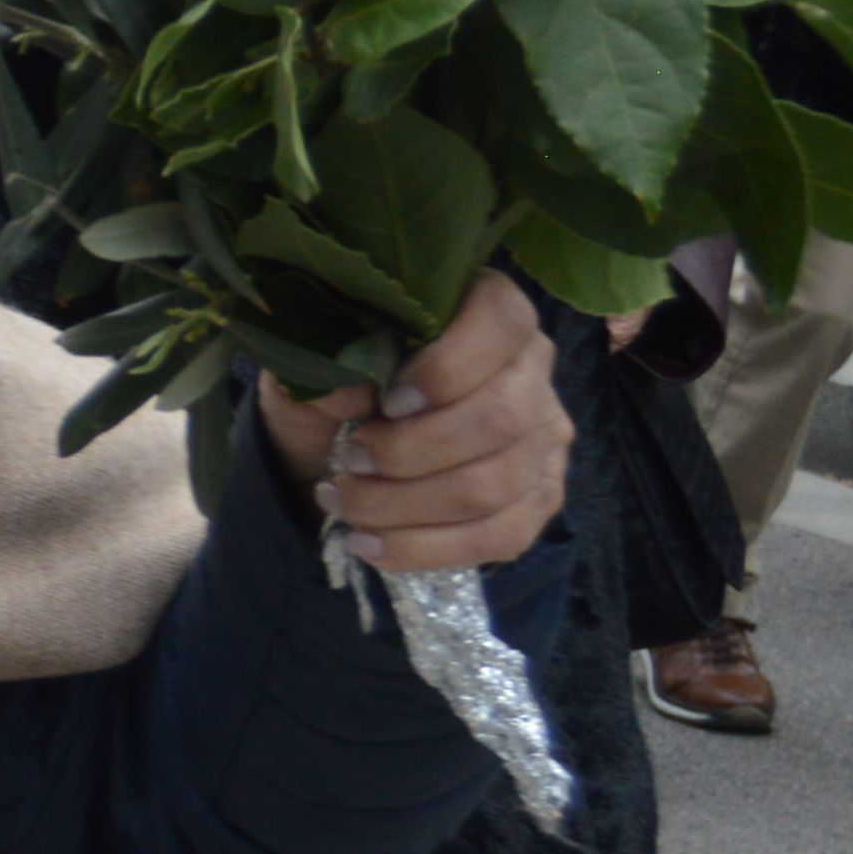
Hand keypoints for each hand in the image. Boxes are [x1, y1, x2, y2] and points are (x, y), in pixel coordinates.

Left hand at [256, 270, 567, 573]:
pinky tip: (371, 543)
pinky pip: (500, 538)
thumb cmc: (331, 384)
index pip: (501, 321)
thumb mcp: (310, 358)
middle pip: (501, 418)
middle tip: (352, 457)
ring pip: (495, 486)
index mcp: (485, 306)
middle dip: (413, 450)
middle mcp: (531, 370)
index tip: (386, 401)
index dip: (447, 366)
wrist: (334, 444)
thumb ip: (324, 363)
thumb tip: (349, 392)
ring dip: (407, 505)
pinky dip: (426, 547)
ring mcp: (542, 439)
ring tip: (347, 500)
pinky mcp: (538, 499)